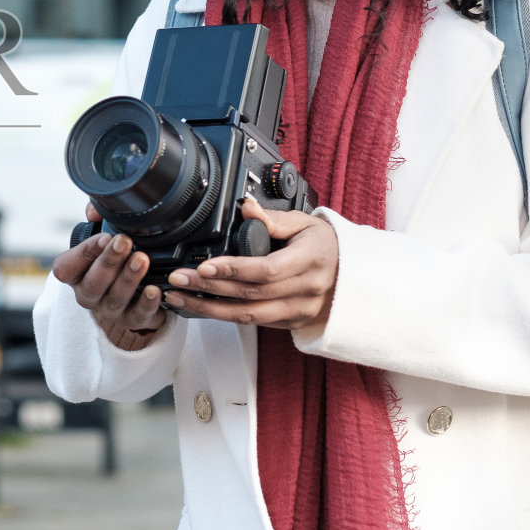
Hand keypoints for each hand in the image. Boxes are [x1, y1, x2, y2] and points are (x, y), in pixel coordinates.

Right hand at [51, 202, 167, 350]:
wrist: (131, 293)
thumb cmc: (113, 260)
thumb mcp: (102, 238)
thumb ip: (97, 219)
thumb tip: (94, 211)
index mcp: (75, 274)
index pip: (66, 268)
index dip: (83, 253)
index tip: (103, 236)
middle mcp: (88, 294)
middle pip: (93, 283)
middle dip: (109, 261)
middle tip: (124, 241)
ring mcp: (108, 310)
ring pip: (115, 297)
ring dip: (128, 277)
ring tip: (142, 259)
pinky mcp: (131, 320)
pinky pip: (138, 315)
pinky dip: (147, 303)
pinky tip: (155, 290)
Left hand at [161, 197, 338, 330]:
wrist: (351, 274)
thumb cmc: (326, 245)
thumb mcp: (305, 223)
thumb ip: (273, 218)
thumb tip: (246, 206)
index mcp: (310, 260)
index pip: (267, 270)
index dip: (234, 270)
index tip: (205, 266)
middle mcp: (306, 290)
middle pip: (251, 294)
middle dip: (209, 288)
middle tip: (178, 279)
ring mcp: (299, 310)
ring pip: (249, 316)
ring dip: (209, 309)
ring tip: (179, 296)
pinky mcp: (291, 322)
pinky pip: (255, 322)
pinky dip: (225, 316)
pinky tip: (202, 306)